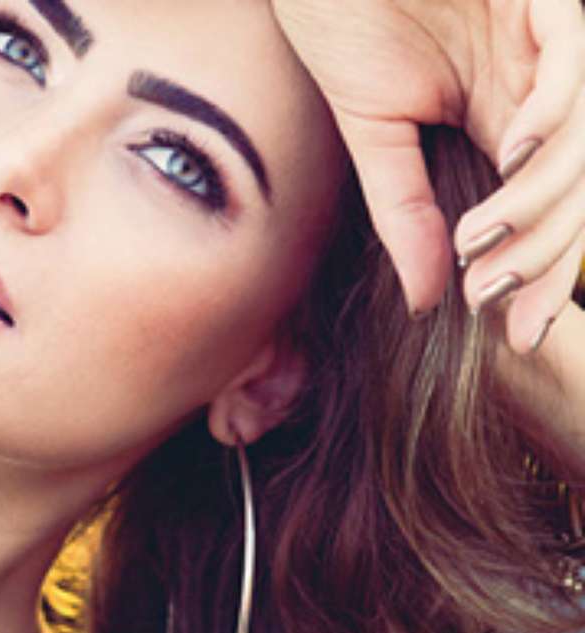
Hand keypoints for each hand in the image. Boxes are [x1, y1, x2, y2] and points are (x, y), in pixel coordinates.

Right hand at [271, 0, 584, 353]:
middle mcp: (539, 83)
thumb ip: (404, 210)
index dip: (534, 268)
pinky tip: (509, 155)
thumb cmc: (343, 22)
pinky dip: (550, 116)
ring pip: (582, 137)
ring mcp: (549, 39)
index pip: (541, 204)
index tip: (508, 330)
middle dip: (547, 256)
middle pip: (576, 184)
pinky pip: (572, 65)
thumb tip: (427, 296)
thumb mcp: (373, 133)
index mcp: (504, 116)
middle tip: (507, 308)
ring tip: (488, 247)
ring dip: (540, 202)